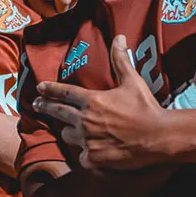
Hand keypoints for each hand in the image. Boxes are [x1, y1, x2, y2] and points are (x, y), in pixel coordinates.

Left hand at [32, 35, 167, 170]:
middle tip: (37, 104)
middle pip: (57, 112)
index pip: (63, 92)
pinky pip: (81, 155)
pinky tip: (92, 151)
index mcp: (92, 100)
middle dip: (45, 106)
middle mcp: (84, 120)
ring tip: (73, 130)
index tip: (39, 88)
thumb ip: (121, 61)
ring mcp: (87, 141)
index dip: (49, 89)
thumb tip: (119, 37)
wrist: (159, 137)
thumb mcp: (133, 82)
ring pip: (68, 135)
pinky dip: (86, 152)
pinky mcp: (92, 158)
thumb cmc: (146, 108)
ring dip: (70, 131)